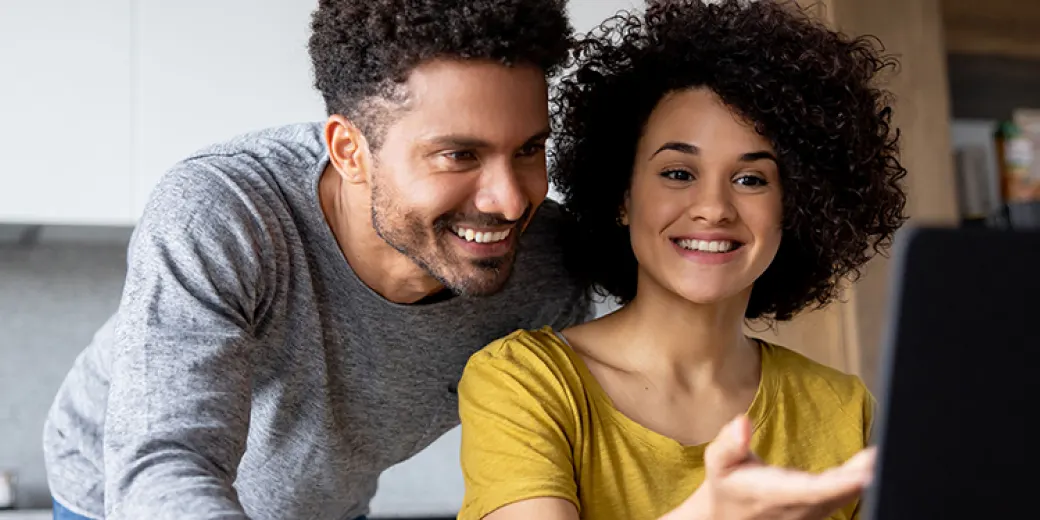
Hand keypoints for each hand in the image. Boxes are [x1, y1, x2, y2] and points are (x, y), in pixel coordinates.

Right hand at [670, 415, 874, 519]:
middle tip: (882, 452)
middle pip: (838, 495)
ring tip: (881, 452)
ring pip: (845, 497)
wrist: (730, 516)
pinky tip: (873, 462)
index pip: (811, 491)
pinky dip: (862, 480)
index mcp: (773, 494)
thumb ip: (730, 441)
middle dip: (863, 475)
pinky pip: (845, 496)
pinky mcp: (820, 511)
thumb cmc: (729, 484)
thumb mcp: (719, 461)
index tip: (864, 473)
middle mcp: (797, 508)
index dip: (839, 484)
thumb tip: (742, 422)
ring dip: (867, 476)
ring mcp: (811, 514)